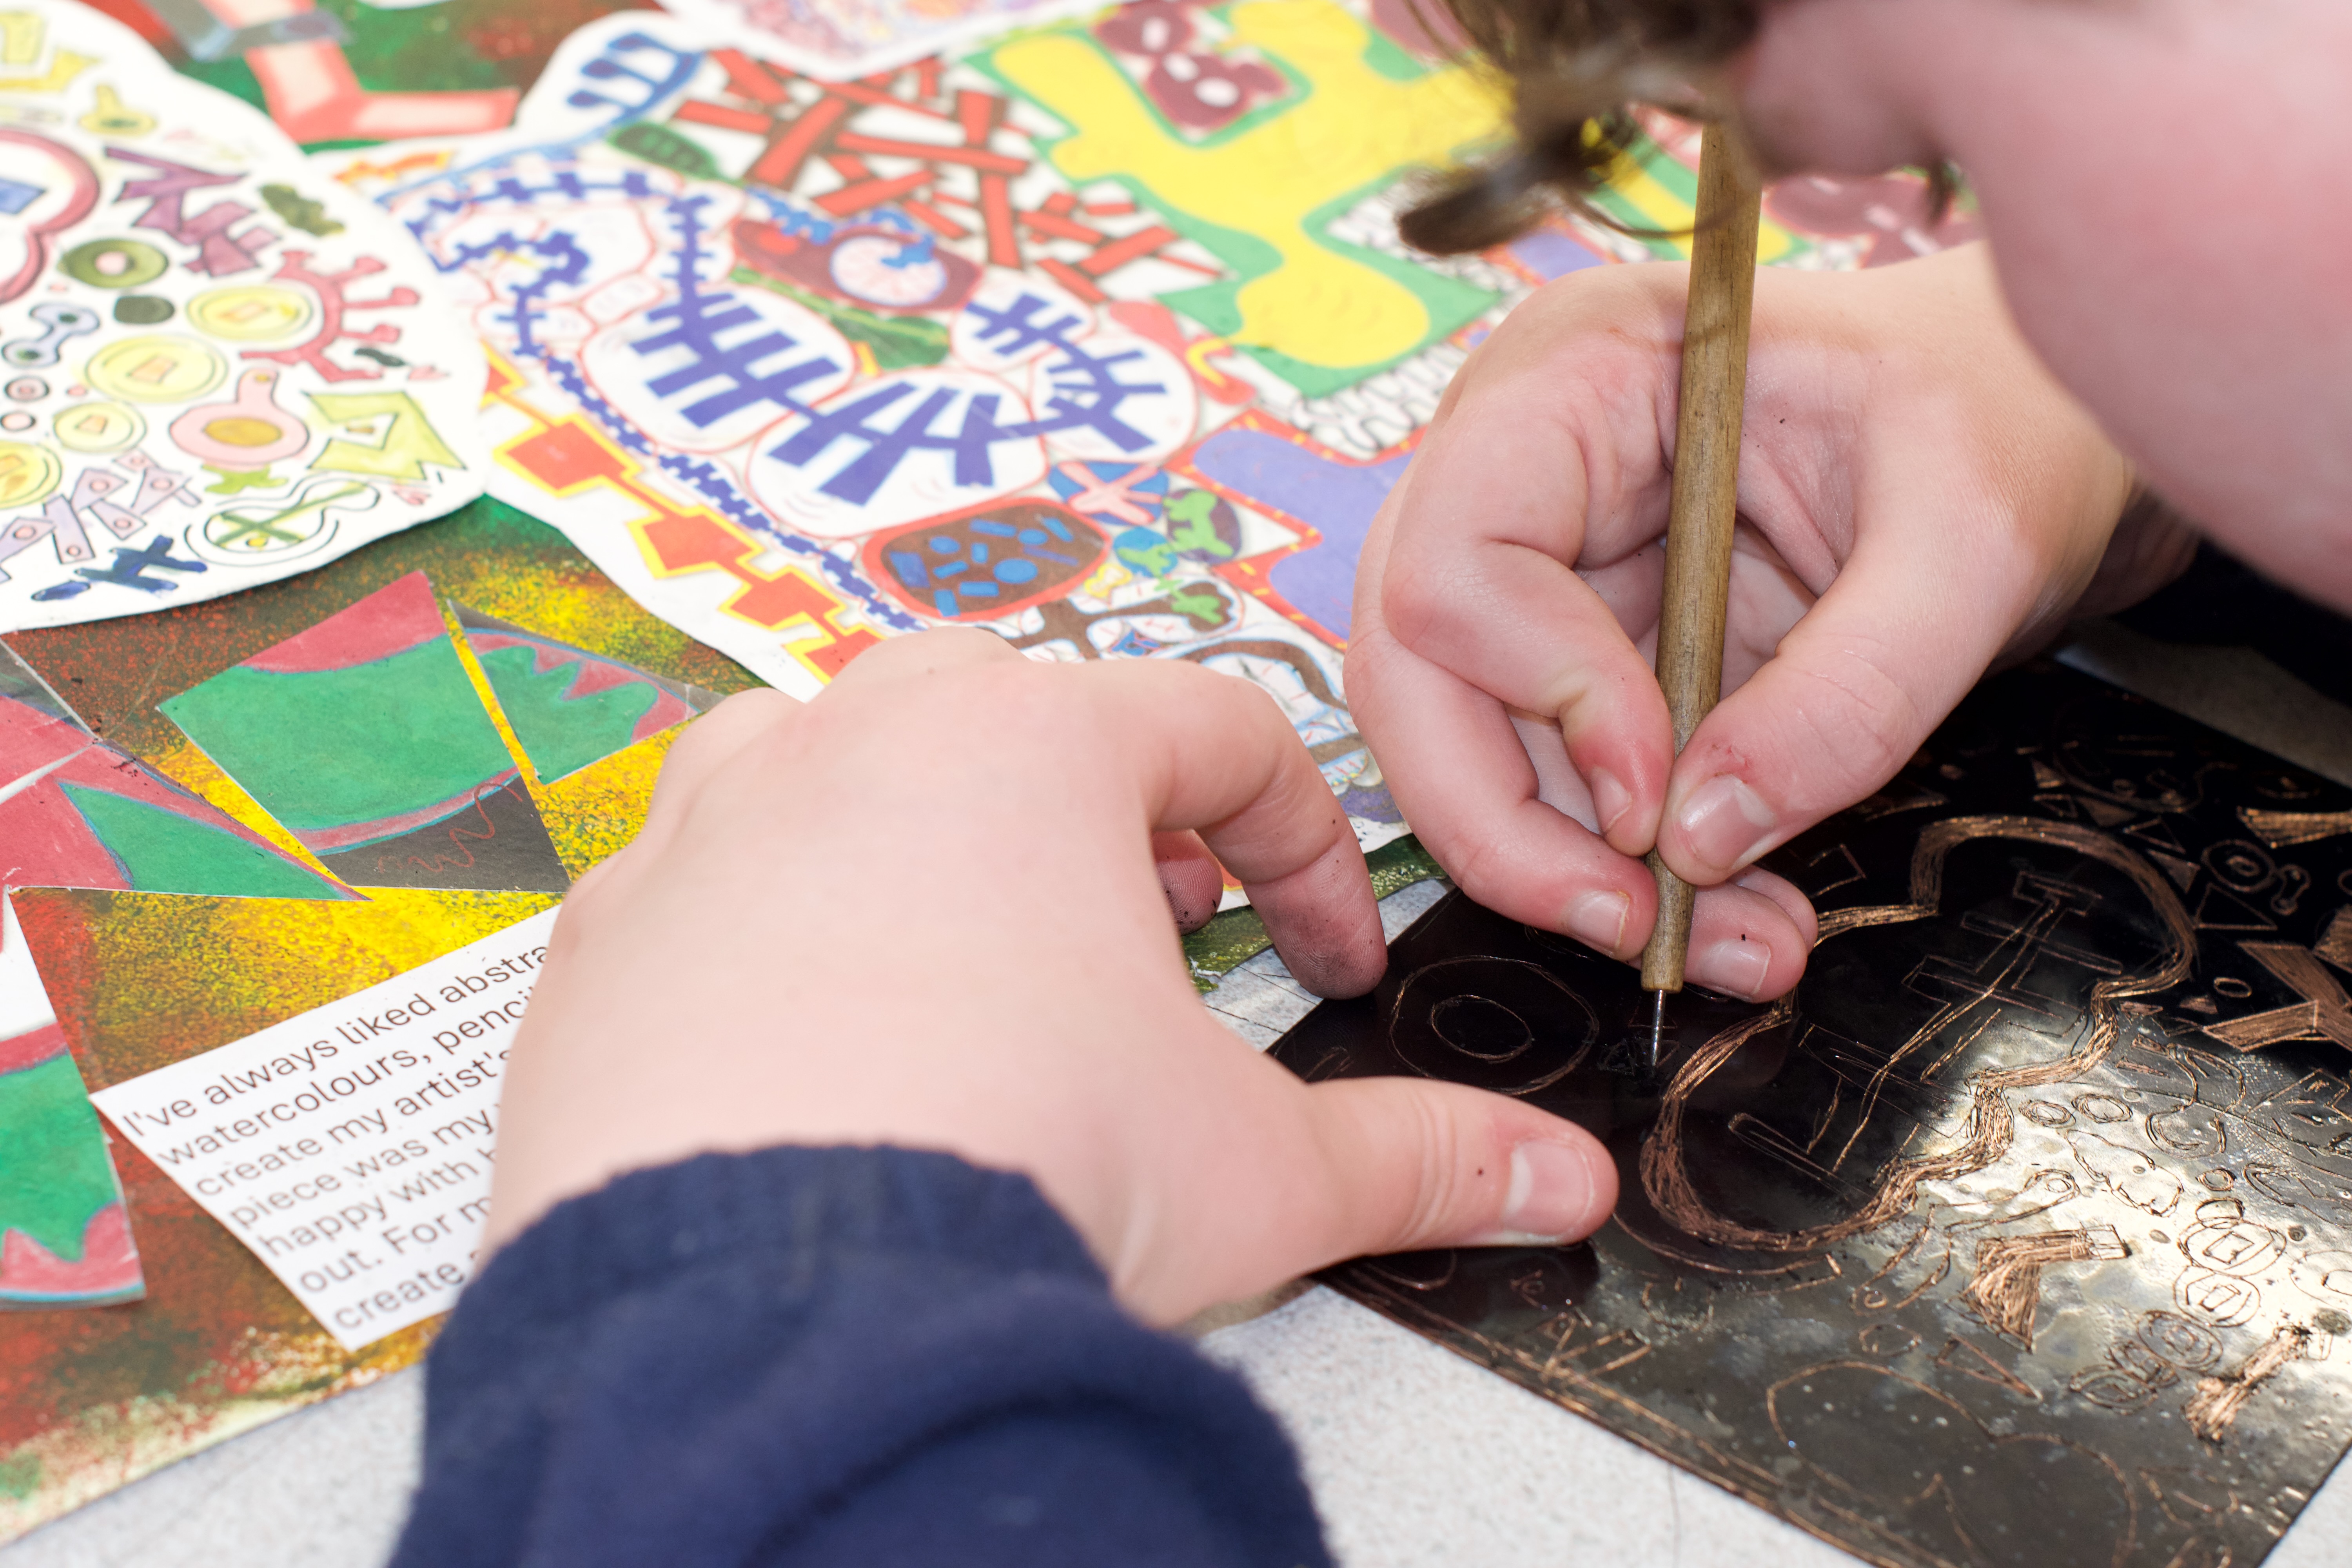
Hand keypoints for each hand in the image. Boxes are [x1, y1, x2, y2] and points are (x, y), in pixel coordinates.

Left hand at [484, 630, 1618, 1323]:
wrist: (767, 1310)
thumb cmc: (1024, 1180)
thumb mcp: (1259, 1172)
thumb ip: (1420, 1158)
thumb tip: (1561, 1182)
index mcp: (1031, 750)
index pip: (1218, 732)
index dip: (1299, 840)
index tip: (1319, 952)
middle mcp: (850, 747)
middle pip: (1009, 710)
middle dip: (1099, 810)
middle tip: (1148, 926)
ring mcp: (700, 832)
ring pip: (827, 766)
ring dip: (912, 838)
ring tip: (968, 962)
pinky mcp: (599, 942)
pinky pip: (695, 895)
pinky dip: (765, 946)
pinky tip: (811, 1056)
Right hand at [1348, 243, 2181, 999]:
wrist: (2041, 420)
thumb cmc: (2009, 415)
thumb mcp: (1972, 542)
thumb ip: (1850, 694)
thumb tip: (1701, 845)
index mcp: (1578, 374)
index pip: (1456, 563)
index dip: (1540, 697)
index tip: (1659, 796)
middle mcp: (1519, 464)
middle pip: (1414, 672)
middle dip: (1507, 825)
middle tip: (1631, 925)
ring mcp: (1539, 560)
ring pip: (1466, 749)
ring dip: (1577, 874)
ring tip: (1736, 945)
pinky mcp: (1582, 645)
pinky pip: (1553, 778)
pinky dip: (1625, 869)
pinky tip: (1730, 913)